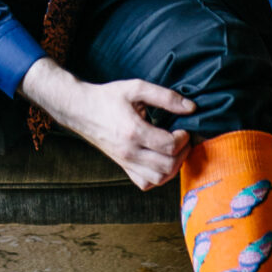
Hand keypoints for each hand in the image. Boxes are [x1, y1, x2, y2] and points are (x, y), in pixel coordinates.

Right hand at [21, 60, 194, 189]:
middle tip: (183, 138)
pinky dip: (159, 177)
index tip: (184, 128)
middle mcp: (129, 152)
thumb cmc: (108, 97)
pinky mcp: (123, 166)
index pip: (169, 146)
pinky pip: (145, 183)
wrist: (80, 109)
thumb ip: (165, 97)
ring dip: (174, 167)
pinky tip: (161, 160)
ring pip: (159, 179)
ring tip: (175, 150)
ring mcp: (125, 162)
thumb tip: (191, 107)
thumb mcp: (136, 88)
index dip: (184, 138)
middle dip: (183, 153)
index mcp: (133, 131)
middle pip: (168, 166)